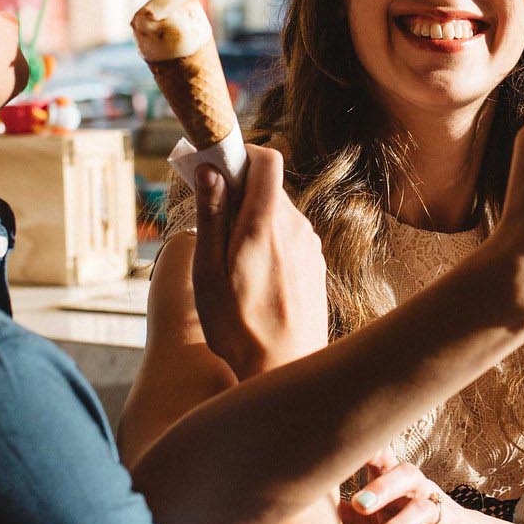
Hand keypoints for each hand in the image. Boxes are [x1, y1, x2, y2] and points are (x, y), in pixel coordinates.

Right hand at [191, 146, 327, 378]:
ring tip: (230, 263)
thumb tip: (209, 169)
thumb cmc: (237, 325)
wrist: (282, 369)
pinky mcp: (315, 266)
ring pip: (277, 214)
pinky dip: (268, 243)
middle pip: (268, 187)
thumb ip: (212, 214)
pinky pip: (288, 238)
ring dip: (252, 222)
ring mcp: (310, 247)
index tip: (215, 169)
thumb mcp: (207, 270)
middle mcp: (296, 227)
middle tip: (211, 220)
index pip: (266, 158)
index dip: (240, 154)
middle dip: (238, 193)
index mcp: (267, 222)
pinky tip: (253, 279)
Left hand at [339, 447, 506, 523]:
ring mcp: (439, 516)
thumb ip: (355, 515)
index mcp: (400, 481)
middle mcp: (421, 490)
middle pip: (407, 476)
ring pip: (422, 513)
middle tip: (359, 503)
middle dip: (383, 488)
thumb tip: (319, 506)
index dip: (369, 448)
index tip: (345, 443)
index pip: (384, 457)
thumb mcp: (385, 519)